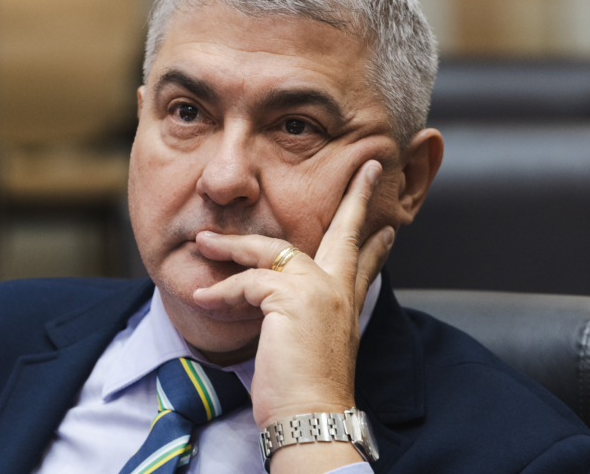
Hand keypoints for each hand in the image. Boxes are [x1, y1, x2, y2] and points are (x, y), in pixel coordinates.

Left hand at [192, 160, 394, 469]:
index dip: (375, 242)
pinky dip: (220, 290)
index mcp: (346, 303)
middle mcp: (338, 290)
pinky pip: (247, 281)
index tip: (387, 226)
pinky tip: (202, 298)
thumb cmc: (305, 393)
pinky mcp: (292, 298)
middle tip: (370, 169)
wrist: (311, 421)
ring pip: (270, 250)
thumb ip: (303, 318)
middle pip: (347, 231)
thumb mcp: (311, 347)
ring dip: (231, 246)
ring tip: (203, 241)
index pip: (363, 261)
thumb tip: (277, 307)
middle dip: (358, 196)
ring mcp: (318, 290)